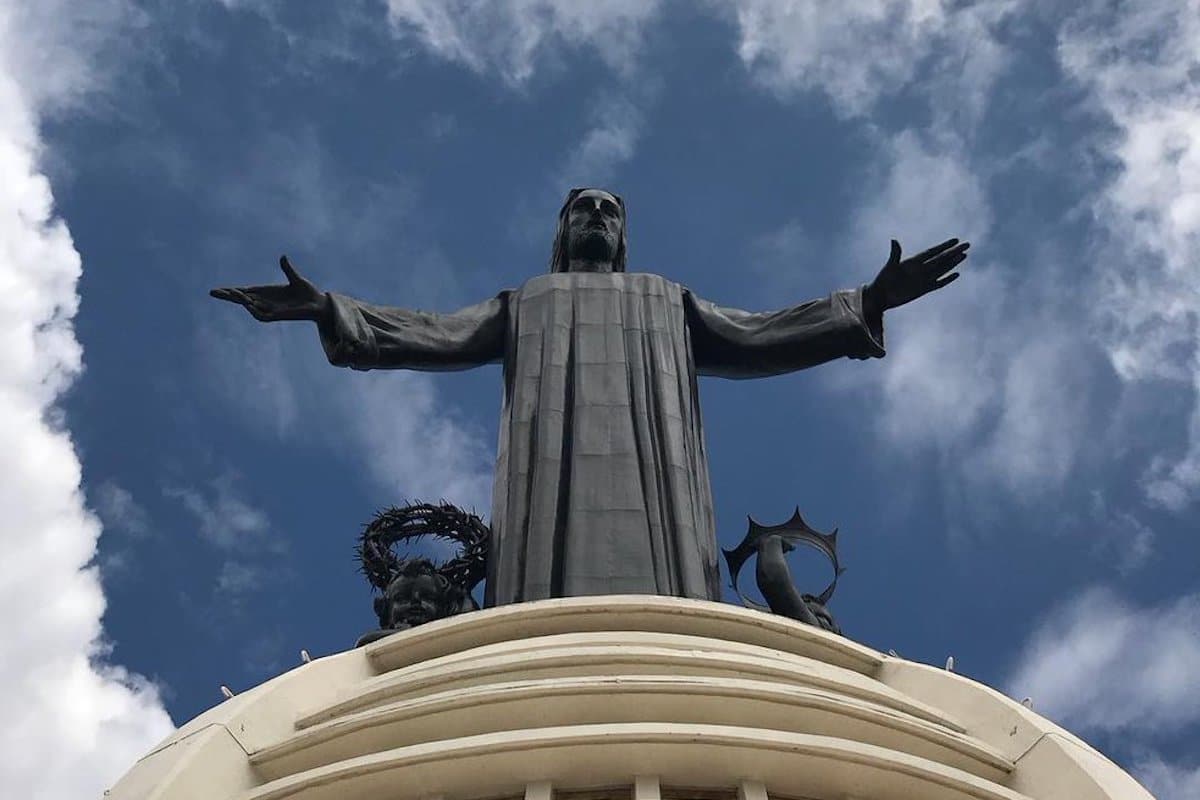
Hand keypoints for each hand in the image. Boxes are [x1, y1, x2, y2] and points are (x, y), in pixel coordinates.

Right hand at [210, 256, 327, 321]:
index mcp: (267, 293)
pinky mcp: (277, 316)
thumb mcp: (296, 278)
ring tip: (231, 292)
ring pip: (249, 306)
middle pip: (241, 299)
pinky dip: (253, 309)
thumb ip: (288, 269)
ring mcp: (270, 310)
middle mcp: (266, 302)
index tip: (218, 289)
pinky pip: (261, 315)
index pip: (245, 291)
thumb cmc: (308, 292)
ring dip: (240, 300)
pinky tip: (247, 303)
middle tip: (213, 292)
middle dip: (228, 296)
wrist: (319, 304)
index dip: (232, 290)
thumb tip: (283, 257)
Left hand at [864, 237, 968, 315]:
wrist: (881, 297)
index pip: (932, 252)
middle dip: (954, 252)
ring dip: (953, 263)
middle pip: (941, 259)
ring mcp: (923, 279)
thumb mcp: (889, 267)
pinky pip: (939, 283)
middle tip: (967, 244)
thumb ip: (895, 254)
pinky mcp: (924, 290)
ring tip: (964, 255)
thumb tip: (894, 240)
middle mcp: (921, 269)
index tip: (955, 240)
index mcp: (913, 262)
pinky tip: (957, 274)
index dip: (944, 246)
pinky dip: (947, 279)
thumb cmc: (882, 280)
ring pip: (942, 269)